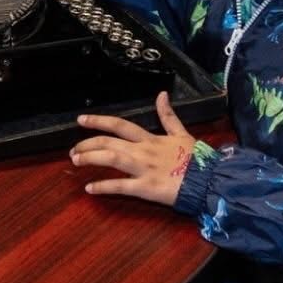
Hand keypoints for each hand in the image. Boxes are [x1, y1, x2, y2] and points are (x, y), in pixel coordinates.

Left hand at [69, 92, 194, 206]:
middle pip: (109, 142)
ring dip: (90, 158)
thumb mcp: (182, 133)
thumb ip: (168, 116)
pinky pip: (121, 186)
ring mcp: (143, 169)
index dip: (99, 121)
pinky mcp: (146, 188)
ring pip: (111, 159)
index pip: (119, 125)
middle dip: (88, 144)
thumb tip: (162, 94)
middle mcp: (142, 151)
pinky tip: (90, 189)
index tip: (81, 120)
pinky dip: (104, 186)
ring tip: (75, 161)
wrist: (209, 181)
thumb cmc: (196, 159)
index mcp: (150, 138)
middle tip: (73, 149)